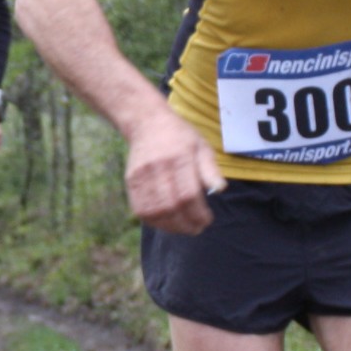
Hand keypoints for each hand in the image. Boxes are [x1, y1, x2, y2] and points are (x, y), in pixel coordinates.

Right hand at [125, 108, 224, 234]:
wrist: (146, 122)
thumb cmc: (180, 137)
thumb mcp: (201, 146)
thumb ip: (210, 169)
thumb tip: (220, 190)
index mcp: (179, 157)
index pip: (188, 194)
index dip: (198, 213)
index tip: (207, 220)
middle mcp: (158, 167)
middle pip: (171, 205)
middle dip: (186, 224)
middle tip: (197, 229)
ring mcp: (141, 175)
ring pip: (154, 211)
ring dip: (170, 226)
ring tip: (183, 228)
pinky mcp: (130, 181)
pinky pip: (140, 209)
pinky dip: (154, 221)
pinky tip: (166, 222)